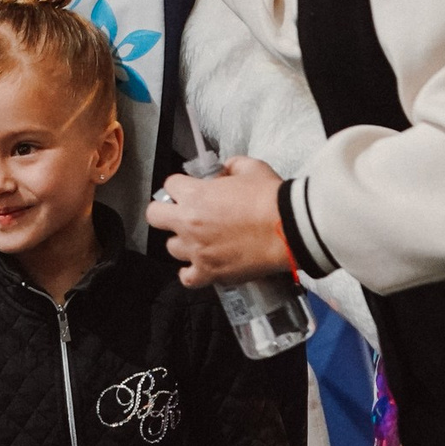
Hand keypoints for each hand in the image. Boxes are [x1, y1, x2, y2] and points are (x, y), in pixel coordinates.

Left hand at [145, 155, 290, 286]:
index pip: (170, 185)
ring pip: (171, 248)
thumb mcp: (251, 168)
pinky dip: (191, 273)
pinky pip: (187, 278)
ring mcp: (197, 250)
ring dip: (183, 243)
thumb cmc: (271, 198)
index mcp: (195, 194)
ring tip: (200, 241)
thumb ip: (232, 166)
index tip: (191, 190)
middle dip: (166, 212)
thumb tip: (226, 170)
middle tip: (184, 214)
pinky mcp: (210, 273)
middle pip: (155, 216)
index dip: (181, 186)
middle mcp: (189, 222)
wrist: (289, 229)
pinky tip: (200, 266)